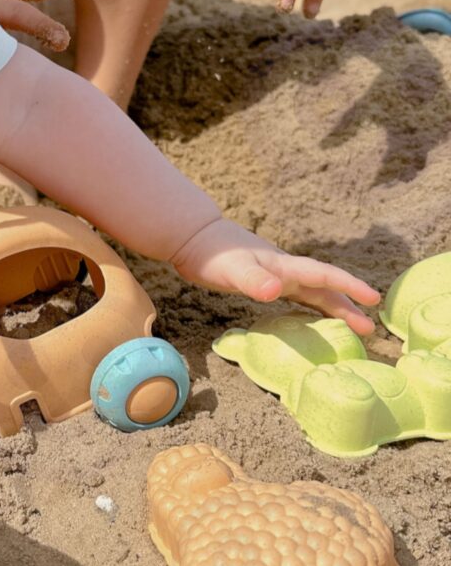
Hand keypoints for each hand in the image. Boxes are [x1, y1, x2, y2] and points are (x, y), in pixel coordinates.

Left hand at [171, 218, 379, 334]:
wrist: (192, 237)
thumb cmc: (212, 253)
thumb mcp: (232, 269)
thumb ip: (253, 279)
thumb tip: (276, 291)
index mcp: (283, 267)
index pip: (324, 276)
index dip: (349, 287)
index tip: (373, 300)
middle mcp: (284, 270)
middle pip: (324, 288)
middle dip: (348, 306)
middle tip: (369, 329)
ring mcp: (275, 274)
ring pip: (312, 292)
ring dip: (332, 308)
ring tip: (351, 326)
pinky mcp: (263, 279)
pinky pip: (296, 295)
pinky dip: (310, 306)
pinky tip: (310, 317)